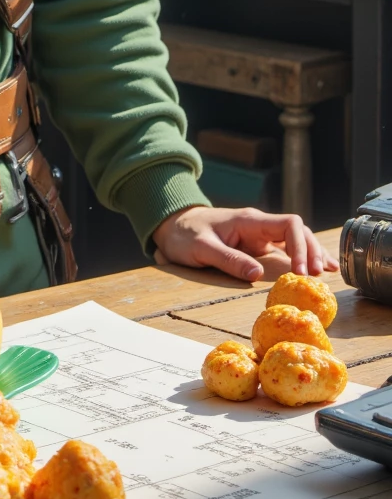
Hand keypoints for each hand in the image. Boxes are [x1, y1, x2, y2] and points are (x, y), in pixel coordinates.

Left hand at [152, 205, 338, 281]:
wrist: (172, 226)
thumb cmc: (184, 235)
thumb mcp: (202, 249)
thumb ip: (229, 260)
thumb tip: (258, 274)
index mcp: (249, 221)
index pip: (288, 224)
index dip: (301, 246)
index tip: (301, 271)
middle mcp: (259, 226)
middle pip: (298, 231)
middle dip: (312, 251)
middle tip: (319, 277)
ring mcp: (259, 235)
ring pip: (295, 238)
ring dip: (312, 253)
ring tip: (327, 274)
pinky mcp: (256, 245)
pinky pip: (285, 248)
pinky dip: (302, 257)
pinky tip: (317, 269)